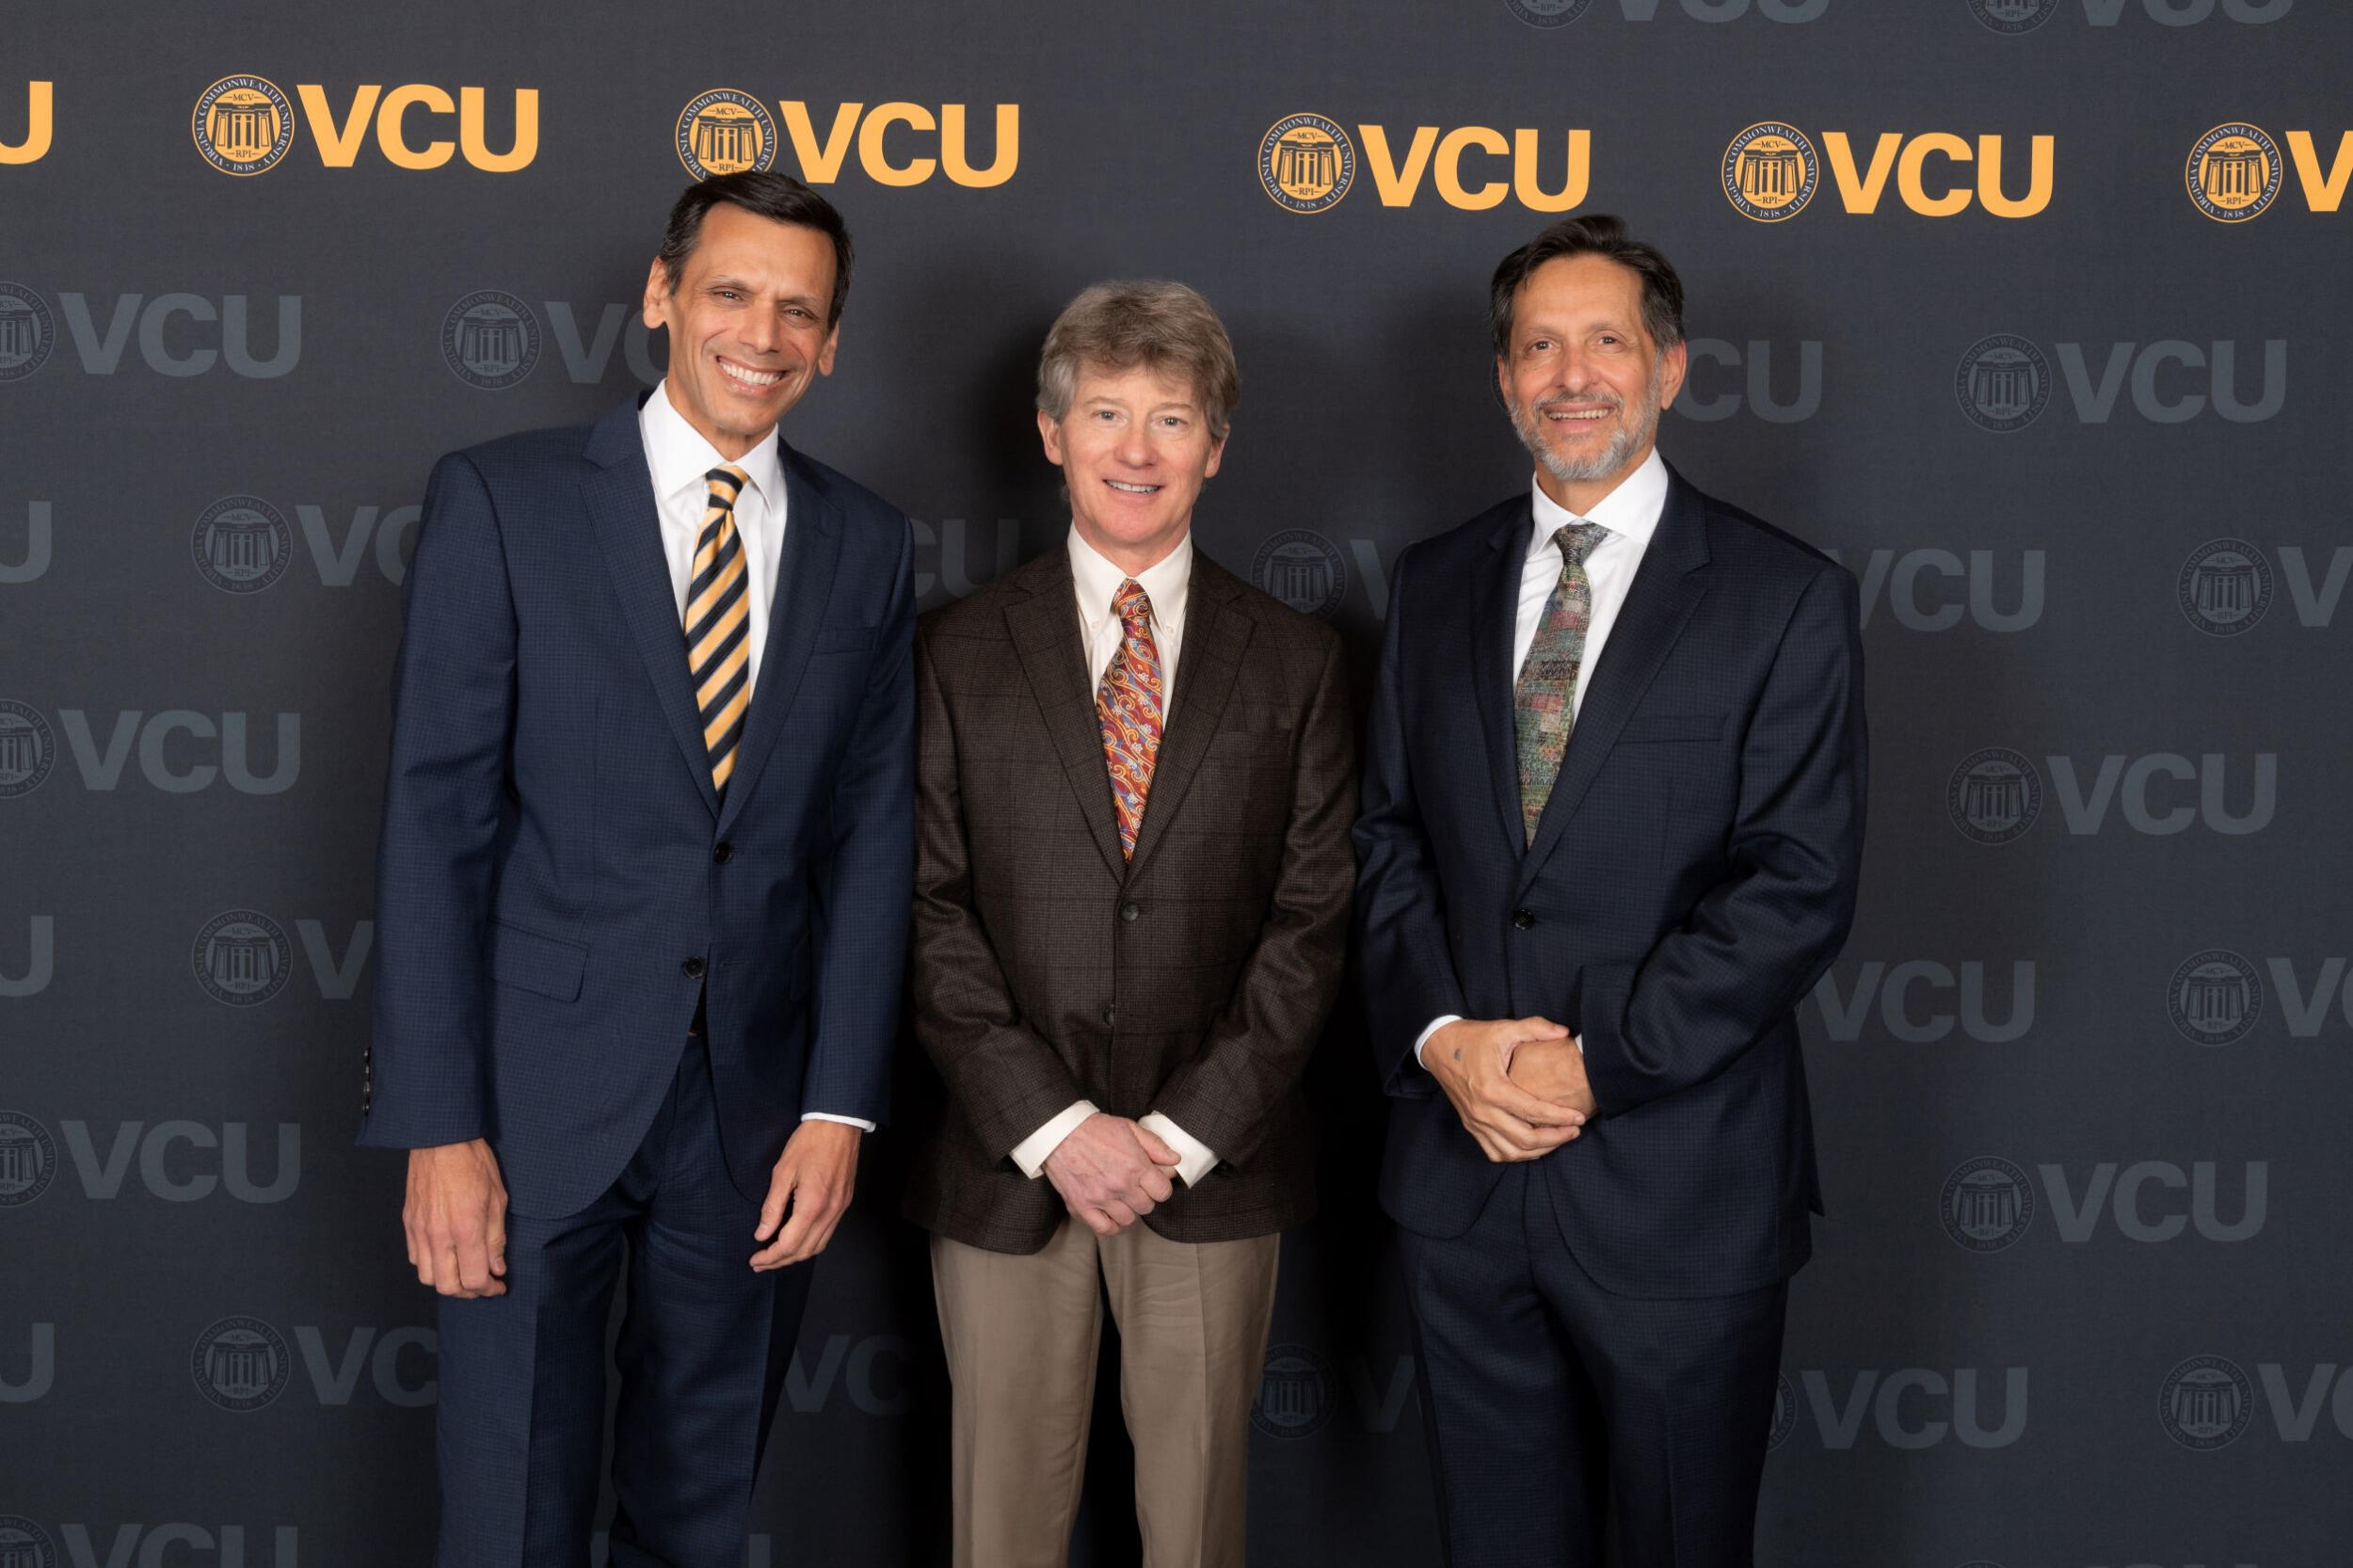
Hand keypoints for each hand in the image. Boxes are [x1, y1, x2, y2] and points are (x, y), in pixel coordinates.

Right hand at [405, 1139, 508, 1297]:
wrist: (441, 1139)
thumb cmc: (474, 1163)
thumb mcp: (498, 1198)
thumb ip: (496, 1238)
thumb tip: (497, 1267)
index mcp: (466, 1229)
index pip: (475, 1279)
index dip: (489, 1289)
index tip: (498, 1286)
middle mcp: (439, 1235)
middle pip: (448, 1287)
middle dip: (468, 1293)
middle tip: (482, 1285)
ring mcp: (420, 1231)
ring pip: (428, 1277)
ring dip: (447, 1282)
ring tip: (464, 1273)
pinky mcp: (409, 1223)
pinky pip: (415, 1258)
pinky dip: (430, 1265)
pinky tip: (445, 1257)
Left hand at [751, 1119, 861, 1270]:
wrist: (839, 1124)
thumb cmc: (809, 1143)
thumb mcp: (783, 1172)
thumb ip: (772, 1207)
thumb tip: (762, 1234)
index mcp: (812, 1205)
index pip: (789, 1245)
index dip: (770, 1257)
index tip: (754, 1259)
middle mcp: (829, 1212)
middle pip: (804, 1251)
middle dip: (780, 1261)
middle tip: (760, 1263)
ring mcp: (839, 1209)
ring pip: (818, 1246)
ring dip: (796, 1256)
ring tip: (776, 1256)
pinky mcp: (843, 1203)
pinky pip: (827, 1234)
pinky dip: (810, 1243)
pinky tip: (797, 1239)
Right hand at [1043, 1114, 1179, 1235]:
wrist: (1058, 1132)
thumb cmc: (1093, 1128)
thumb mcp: (1129, 1128)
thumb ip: (1155, 1145)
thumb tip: (1175, 1159)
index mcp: (1135, 1165)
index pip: (1163, 1192)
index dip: (1160, 1186)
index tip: (1153, 1181)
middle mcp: (1120, 1185)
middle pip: (1146, 1207)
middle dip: (1144, 1196)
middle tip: (1134, 1186)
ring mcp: (1101, 1198)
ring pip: (1128, 1219)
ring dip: (1128, 1210)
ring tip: (1120, 1198)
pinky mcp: (1082, 1206)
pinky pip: (1104, 1229)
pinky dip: (1111, 1225)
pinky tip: (1110, 1215)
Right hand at [1423, 1018, 1585, 1163]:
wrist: (1438, 1047)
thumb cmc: (1473, 1038)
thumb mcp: (1503, 1028)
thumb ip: (1535, 1028)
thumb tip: (1565, 1032)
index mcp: (1492, 1088)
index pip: (1533, 1112)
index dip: (1560, 1117)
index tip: (1580, 1117)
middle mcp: (1482, 1111)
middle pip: (1525, 1139)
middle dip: (1555, 1138)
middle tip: (1575, 1130)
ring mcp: (1475, 1122)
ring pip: (1511, 1152)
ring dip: (1538, 1150)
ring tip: (1558, 1139)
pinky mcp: (1471, 1126)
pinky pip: (1495, 1152)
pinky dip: (1517, 1154)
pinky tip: (1533, 1145)